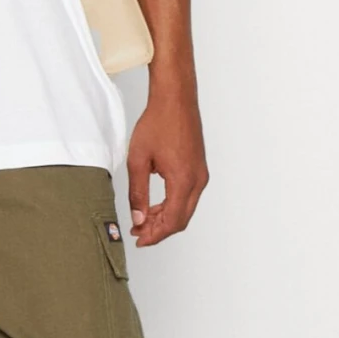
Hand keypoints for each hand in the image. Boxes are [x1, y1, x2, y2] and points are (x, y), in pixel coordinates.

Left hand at [126, 88, 208, 246]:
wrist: (175, 99)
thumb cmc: (158, 122)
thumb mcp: (138, 160)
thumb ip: (137, 193)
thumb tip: (138, 218)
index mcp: (183, 180)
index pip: (172, 221)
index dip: (155, 235)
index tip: (139, 239)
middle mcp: (197, 180)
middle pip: (181, 219)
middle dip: (159, 230)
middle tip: (138, 231)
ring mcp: (201, 174)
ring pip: (185, 209)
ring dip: (166, 218)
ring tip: (143, 219)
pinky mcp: (199, 168)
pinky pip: (188, 196)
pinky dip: (172, 205)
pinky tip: (155, 205)